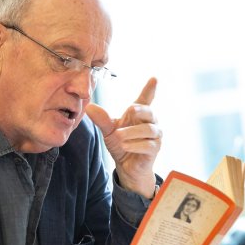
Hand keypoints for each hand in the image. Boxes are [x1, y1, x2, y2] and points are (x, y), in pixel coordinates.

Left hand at [86, 77, 161, 197]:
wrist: (127, 166)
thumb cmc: (121, 144)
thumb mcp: (109, 131)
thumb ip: (102, 120)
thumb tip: (89, 107)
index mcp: (139, 114)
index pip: (146, 99)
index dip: (150, 89)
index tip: (154, 78)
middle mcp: (151, 122)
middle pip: (149, 112)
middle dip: (140, 111)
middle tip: (130, 110)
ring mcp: (155, 136)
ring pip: (148, 129)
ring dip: (132, 132)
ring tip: (118, 137)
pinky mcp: (155, 149)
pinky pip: (148, 145)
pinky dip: (135, 145)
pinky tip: (125, 146)